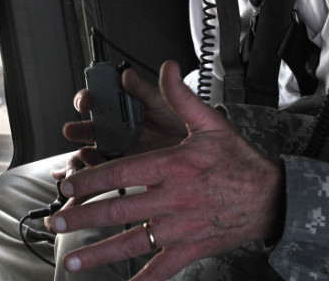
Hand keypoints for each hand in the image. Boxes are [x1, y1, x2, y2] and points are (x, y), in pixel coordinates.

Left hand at [50, 61, 284, 280]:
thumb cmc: (239, 162)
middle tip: (56, 221)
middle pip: (118, 209)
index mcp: (174, 166)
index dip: (90, 179)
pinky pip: (161, 270)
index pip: (121, 172)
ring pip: (132, 242)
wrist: (272, 198)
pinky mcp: (191, 249)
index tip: (67, 184)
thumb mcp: (211, 123)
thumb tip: (166, 69)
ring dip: (98, 253)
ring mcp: (181, 228)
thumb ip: (181, 97)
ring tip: (72, 262)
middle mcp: (174, 199)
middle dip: (82, 216)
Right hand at [62, 67, 189, 159]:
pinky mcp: (126, 169)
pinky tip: (94, 170)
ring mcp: (123, 148)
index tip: (86, 102)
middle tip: (74, 130)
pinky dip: (96, 170)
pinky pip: (106, 169)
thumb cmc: (186, 126)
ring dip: (85, 150)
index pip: (102, 98)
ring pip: (95, 148)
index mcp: (129, 106)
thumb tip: (128, 76)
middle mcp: (122, 126)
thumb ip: (146, 91)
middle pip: (93, 125)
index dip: (89, 98)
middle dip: (81, 128)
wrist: (204, 156)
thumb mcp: (167, 104)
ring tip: (84, 153)